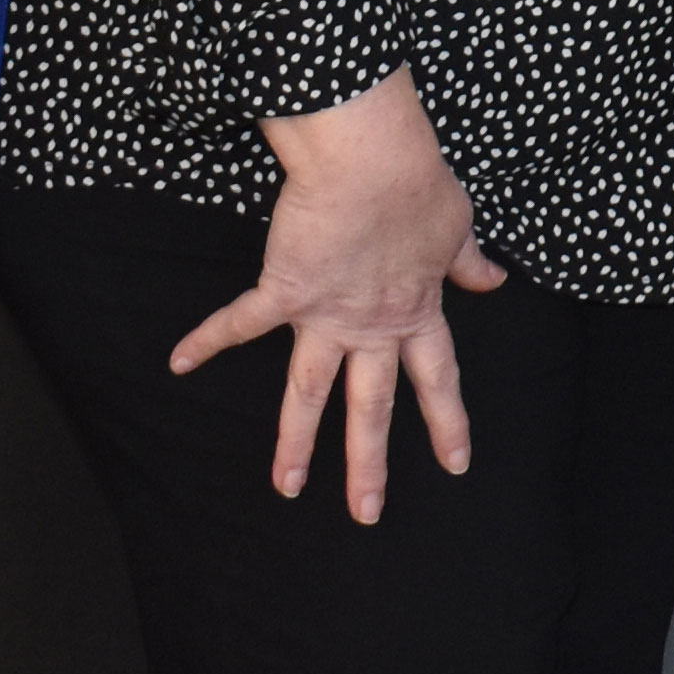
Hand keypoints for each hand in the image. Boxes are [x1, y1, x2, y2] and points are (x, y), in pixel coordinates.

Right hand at [173, 69, 507, 522]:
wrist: (374, 160)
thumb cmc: (419, 183)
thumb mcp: (457, 227)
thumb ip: (468, 263)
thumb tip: (494, 280)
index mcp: (416, 311)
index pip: (438, 379)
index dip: (448, 422)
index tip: (456, 464)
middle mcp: (371, 325)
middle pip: (371, 406)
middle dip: (370, 462)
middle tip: (366, 513)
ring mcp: (325, 314)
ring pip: (308, 391)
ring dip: (295, 441)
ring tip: (286, 487)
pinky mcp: (284, 291)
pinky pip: (239, 321)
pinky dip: (207, 339)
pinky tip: (178, 361)